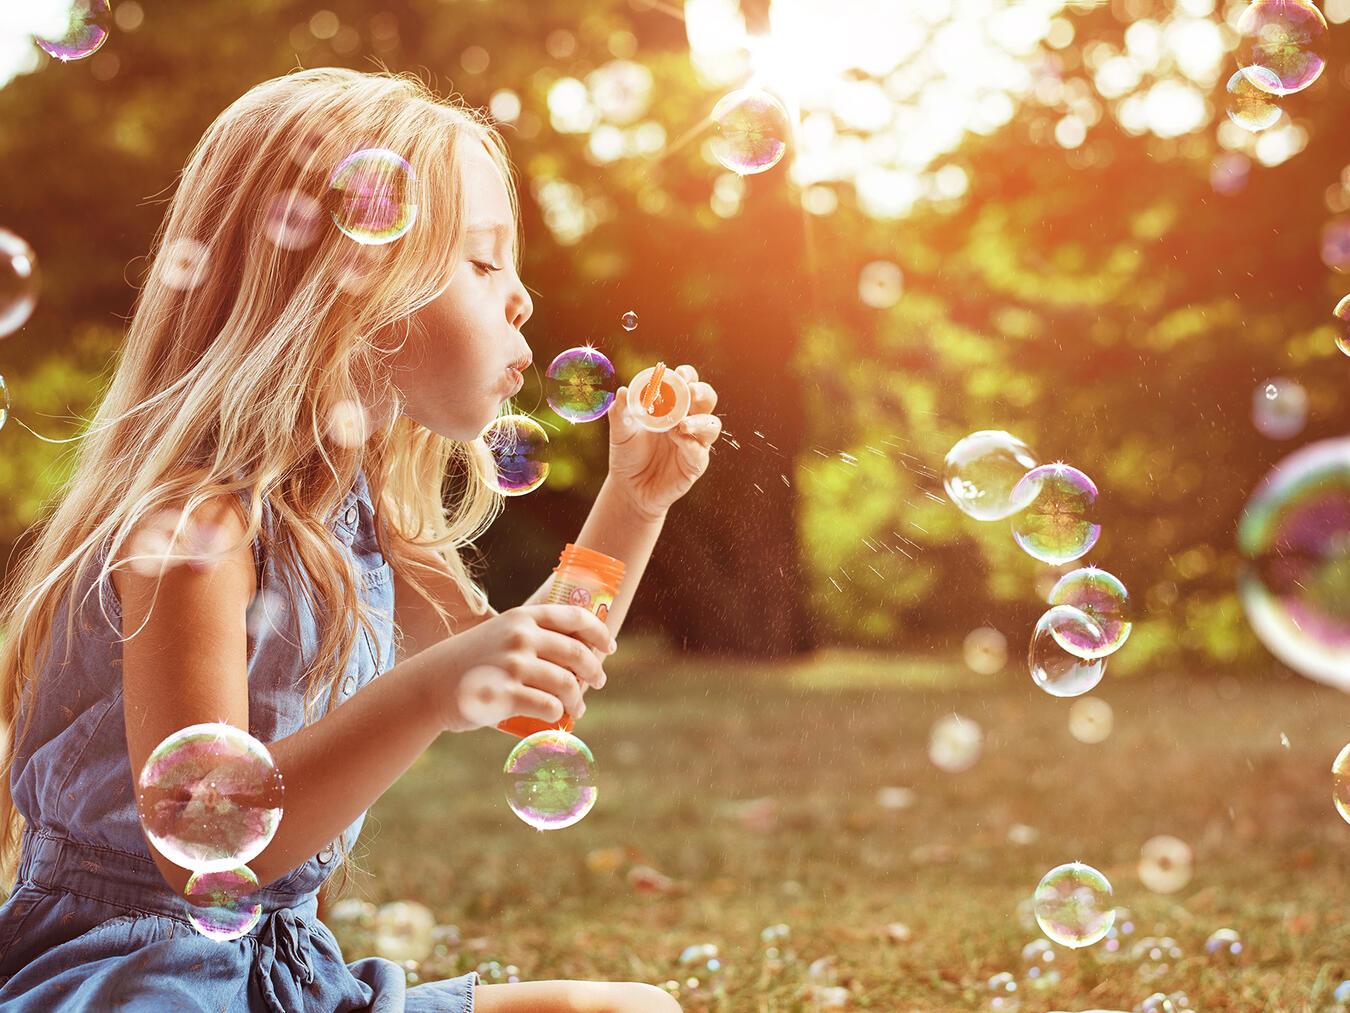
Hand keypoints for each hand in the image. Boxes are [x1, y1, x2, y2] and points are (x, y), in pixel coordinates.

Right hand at [419, 605, 615, 732]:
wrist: (429, 685)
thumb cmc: (470, 662)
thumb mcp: (499, 634)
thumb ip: (529, 635)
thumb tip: (572, 649)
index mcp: (522, 618)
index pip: (574, 617)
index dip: (599, 632)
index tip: (609, 648)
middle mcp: (520, 637)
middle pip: (576, 653)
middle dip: (594, 671)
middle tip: (598, 682)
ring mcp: (513, 665)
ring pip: (566, 683)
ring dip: (578, 699)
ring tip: (579, 707)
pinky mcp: (505, 695)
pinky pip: (548, 706)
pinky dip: (559, 714)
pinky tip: (558, 717)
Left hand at [607, 364, 722, 520]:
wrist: (629, 488)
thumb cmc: (627, 455)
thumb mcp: (620, 432)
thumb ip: (621, 412)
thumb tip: (623, 391)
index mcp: (673, 407)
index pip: (687, 384)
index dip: (687, 376)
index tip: (679, 373)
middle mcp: (688, 421)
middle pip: (707, 400)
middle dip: (702, 392)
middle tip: (690, 391)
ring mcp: (694, 443)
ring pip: (712, 426)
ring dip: (700, 421)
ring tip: (682, 424)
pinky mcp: (695, 464)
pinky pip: (700, 452)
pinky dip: (690, 443)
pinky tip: (677, 439)